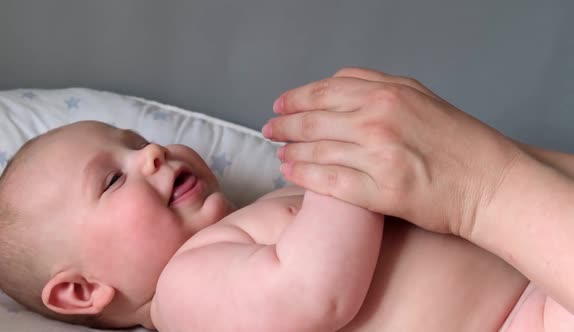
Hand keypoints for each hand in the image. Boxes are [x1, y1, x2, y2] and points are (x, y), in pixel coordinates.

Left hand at [263, 67, 525, 235]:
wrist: (488, 182)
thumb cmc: (457, 140)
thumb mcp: (418, 95)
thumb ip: (375, 84)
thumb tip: (334, 82)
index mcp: (386, 94)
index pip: (324, 91)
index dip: (295, 98)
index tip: (279, 105)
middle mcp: (378, 121)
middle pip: (313, 120)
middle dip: (284, 125)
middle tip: (270, 130)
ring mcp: (378, 157)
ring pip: (317, 150)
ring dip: (291, 151)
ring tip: (279, 153)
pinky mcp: (382, 192)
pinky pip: (330, 182)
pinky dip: (305, 176)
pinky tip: (291, 172)